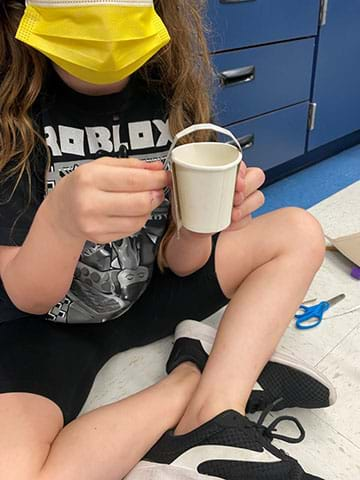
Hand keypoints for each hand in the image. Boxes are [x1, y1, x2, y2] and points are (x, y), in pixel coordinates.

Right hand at [46, 157, 170, 243]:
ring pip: (139, 219)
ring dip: (148, 208)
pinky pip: (132, 229)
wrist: (62, 212)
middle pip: (139, 202)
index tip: (165, 176)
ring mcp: (94, 224)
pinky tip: (131, 211)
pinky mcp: (100, 238)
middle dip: (156, 194)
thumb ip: (131, 165)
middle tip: (159, 188)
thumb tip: (158, 168)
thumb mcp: (101, 165)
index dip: (155, 179)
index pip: (133, 180)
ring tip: (143, 199)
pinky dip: (138, 219)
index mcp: (89, 178)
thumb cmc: (81, 186)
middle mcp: (89, 203)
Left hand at [169, 161, 264, 239]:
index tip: (235, 179)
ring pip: (258, 197)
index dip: (241, 170)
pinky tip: (230, 223)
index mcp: (224, 170)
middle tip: (234, 197)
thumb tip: (170, 173)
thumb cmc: (188, 203)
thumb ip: (179, 178)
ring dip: (245, 206)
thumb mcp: (181, 188)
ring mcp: (243, 200)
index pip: (241, 163)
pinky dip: (241, 221)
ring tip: (231, 214)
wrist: (190, 227)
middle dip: (247, 187)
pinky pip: (250, 217)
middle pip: (257, 176)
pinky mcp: (244, 216)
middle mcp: (237, 183)